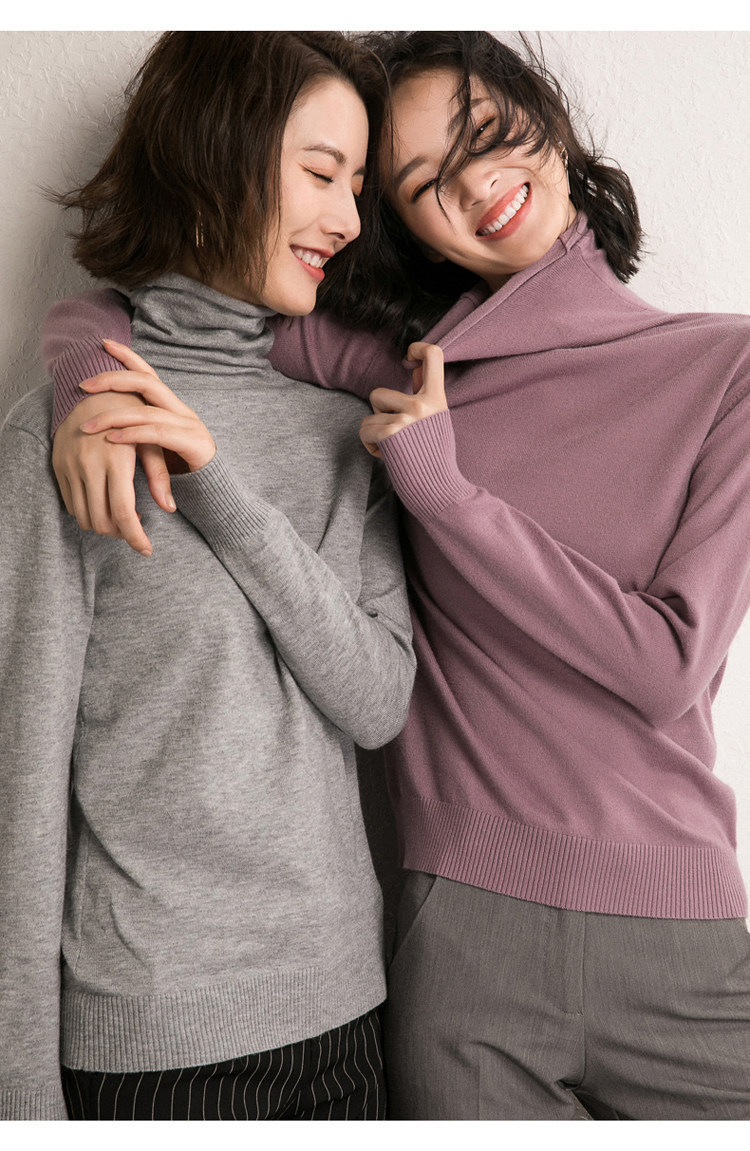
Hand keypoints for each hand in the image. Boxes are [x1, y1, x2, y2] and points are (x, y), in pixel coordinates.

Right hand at [53, 387, 173, 557]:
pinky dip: (87, 513)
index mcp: (116, 460)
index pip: (125, 512)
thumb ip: (159, 476)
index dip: (136, 537)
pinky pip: (70, 504)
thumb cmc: (131, 416)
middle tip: (135, 531)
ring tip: (121, 518)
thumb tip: (169, 507)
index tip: (146, 549)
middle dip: (121, 535)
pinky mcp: (58, 465)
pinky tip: (104, 504)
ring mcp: (70, 466)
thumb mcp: (152, 442)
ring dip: (104, 526)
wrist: (91, 391)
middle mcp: (89, 465)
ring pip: (84, 517)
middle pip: (103, 521)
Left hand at [80, 340, 215, 474]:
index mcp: (172, 407)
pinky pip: (158, 434)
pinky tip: (112, 439)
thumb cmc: (180, 470)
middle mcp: (181, 411)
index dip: (128, 356)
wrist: (213, 491)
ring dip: (113, 416)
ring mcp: (189, 425)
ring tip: (88, 425)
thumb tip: (103, 422)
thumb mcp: (153, 447)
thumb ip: (136, 433)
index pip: (148, 374)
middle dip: (113, 379)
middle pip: (146, 382)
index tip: (103, 342)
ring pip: (147, 410)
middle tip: (83, 385)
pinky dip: (132, 435)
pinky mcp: (194, 444)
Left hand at [360, 342, 446, 457]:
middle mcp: (422, 404)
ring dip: (375, 433)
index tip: (410, 354)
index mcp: (437, 399)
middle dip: (378, 416)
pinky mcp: (389, 434)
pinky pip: (365, 431)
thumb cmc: (436, 457)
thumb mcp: (437, 420)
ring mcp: (405, 418)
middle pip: (378, 393)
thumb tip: (415, 366)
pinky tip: (389, 456)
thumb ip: (425, 394)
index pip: (434, 355)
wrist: (439, 489)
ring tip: (394, 447)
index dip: (419, 347)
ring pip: (369, 415)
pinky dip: (371, 446)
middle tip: (398, 435)